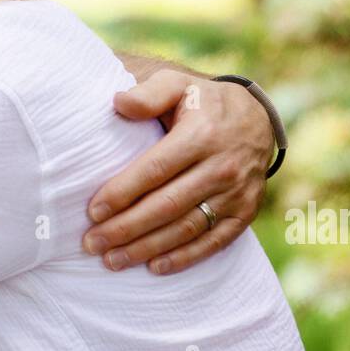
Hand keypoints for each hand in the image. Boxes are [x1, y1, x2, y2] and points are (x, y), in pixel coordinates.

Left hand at [83, 70, 273, 275]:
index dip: (123, 192)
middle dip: (126, 228)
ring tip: (112, 260)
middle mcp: (222, 167)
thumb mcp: (178, 84)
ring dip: (147, 248)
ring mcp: (236, 193)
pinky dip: (184, 258)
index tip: (93, 211)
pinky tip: (154, 266)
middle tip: (92, 243)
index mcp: (202, 135)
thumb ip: (149, 93)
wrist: (257, 118)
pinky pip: (213, 242)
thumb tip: (118, 103)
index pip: (155, 170)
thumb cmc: (203, 101)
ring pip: (186, 228)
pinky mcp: (245, 213)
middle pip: (167, 205)